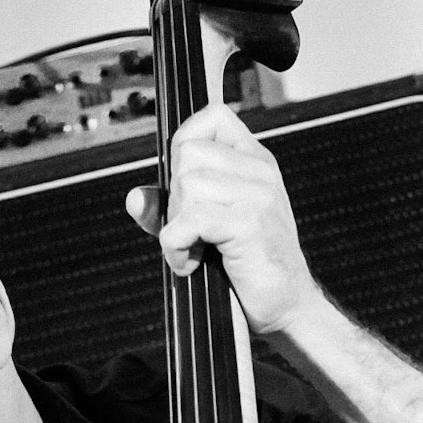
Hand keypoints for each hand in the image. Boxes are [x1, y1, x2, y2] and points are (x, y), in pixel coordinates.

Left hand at [125, 103, 319, 337]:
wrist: (287, 305)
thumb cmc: (249, 266)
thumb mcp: (206, 227)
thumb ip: (170, 207)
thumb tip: (135, 198)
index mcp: (254, 162)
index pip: (213, 117)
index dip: (185, 143)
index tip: (185, 181)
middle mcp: (259, 171)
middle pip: (188, 154)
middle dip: (176, 196)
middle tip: (194, 230)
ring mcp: (257, 195)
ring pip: (186, 185)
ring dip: (177, 224)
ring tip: (196, 248)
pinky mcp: (248, 223)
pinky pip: (188, 221)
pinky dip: (176, 247)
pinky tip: (191, 263)